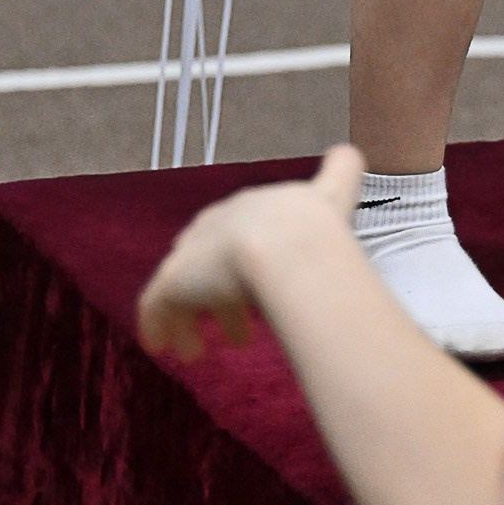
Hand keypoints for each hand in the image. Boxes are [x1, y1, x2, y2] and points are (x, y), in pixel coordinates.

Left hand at [136, 143, 362, 360]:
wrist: (289, 247)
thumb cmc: (315, 228)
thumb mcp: (334, 194)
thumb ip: (340, 172)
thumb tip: (349, 152)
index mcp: (250, 207)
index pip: (232, 227)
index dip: (239, 257)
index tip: (254, 289)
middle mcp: (215, 224)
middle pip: (203, 259)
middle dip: (216, 293)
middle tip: (237, 332)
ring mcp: (191, 252)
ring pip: (178, 286)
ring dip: (188, 319)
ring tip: (197, 352)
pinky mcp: (173, 282)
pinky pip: (155, 305)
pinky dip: (157, 325)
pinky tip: (167, 348)